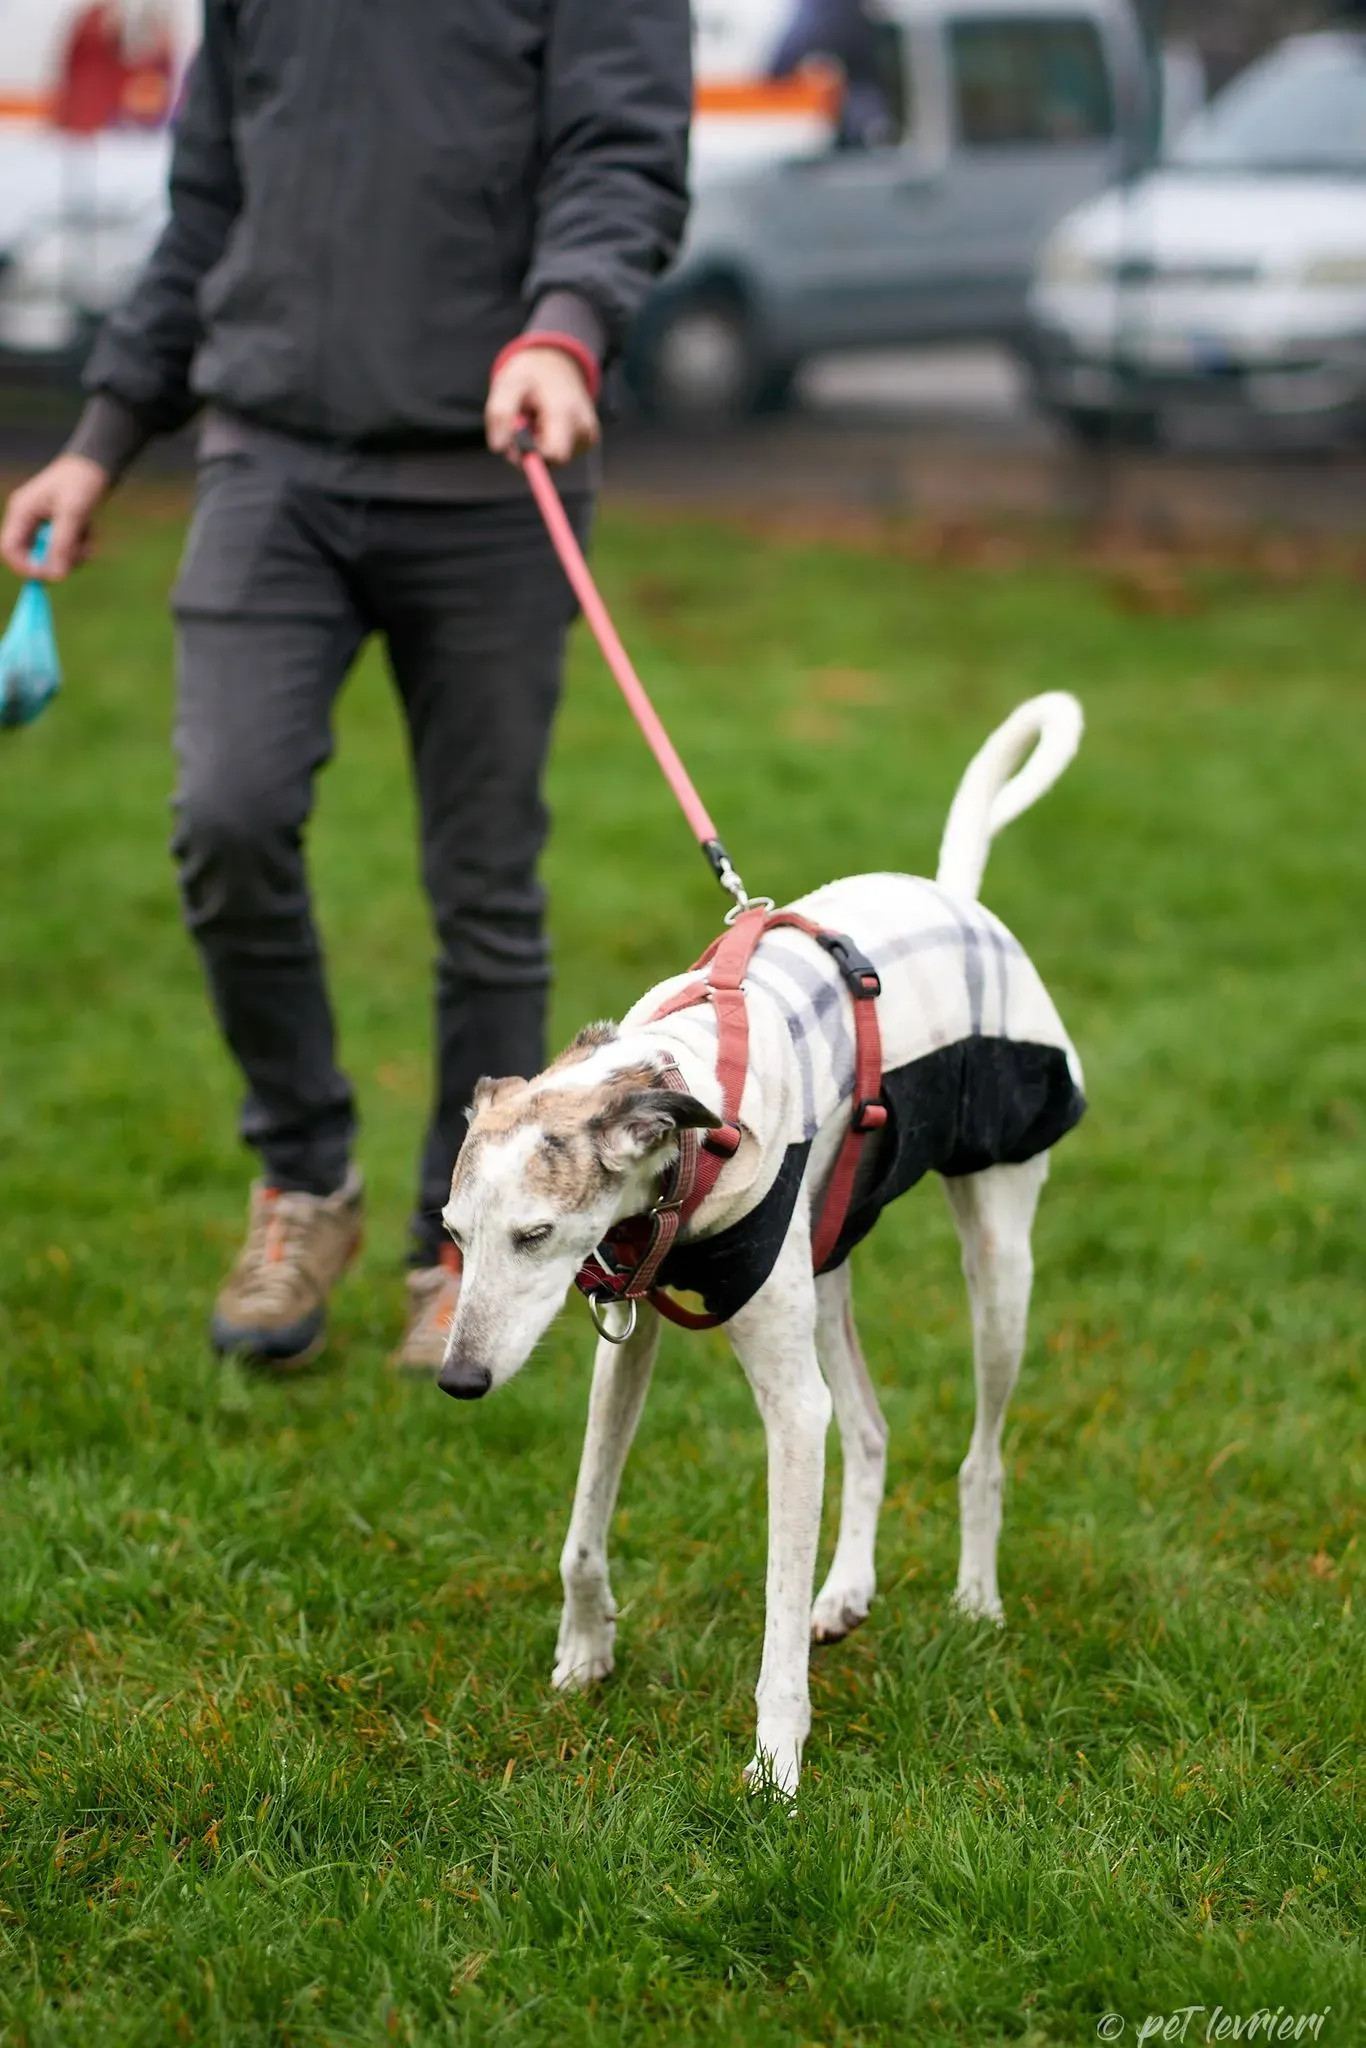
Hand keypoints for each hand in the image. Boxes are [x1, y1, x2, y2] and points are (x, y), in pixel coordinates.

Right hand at [1, 453, 110, 580]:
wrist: (97, 464)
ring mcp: (43, 525)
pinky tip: (90, 531)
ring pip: (53, 556)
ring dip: (73, 554)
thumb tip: (56, 577)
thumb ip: (62, 544)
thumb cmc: (81, 482)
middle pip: (32, 557)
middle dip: (57, 561)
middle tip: (79, 554)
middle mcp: (28, 520)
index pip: (10, 549)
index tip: (50, 576)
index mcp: (21, 512)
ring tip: (88, 537)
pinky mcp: (58, 528)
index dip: (25, 567)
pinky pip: (66, 550)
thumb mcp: (73, 513)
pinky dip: (80, 547)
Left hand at [486, 345, 598, 466]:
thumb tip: (498, 448)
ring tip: (535, 420)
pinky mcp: (588, 440)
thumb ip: (500, 414)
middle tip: (521, 427)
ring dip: (538, 447)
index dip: (531, 455)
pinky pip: (562, 456)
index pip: (554, 455)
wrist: (557, 363)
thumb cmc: (530, 375)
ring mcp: (588, 435)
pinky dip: (548, 445)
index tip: (517, 440)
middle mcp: (583, 426)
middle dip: (532, 452)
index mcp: (565, 412)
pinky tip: (546, 425)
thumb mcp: (508, 384)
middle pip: (554, 462)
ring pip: (556, 461)